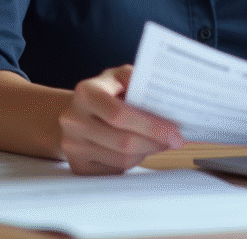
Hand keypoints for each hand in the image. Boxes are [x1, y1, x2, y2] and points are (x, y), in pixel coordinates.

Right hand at [58, 64, 184, 174]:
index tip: (174, 131)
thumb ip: (139, 80)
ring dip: (146, 153)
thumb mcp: (118, 76)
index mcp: (86, 93)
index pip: (120, 114)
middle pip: (123, 141)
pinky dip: (132, 162)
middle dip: (155, 143)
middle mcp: (74, 120)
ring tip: (156, 142)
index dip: (151, 126)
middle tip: (174, 140)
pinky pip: (114, 170)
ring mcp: (73, 145)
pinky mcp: (78, 165)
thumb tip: (166, 97)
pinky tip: (137, 150)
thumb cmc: (104, 93)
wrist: (74, 112)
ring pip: (121, 159)